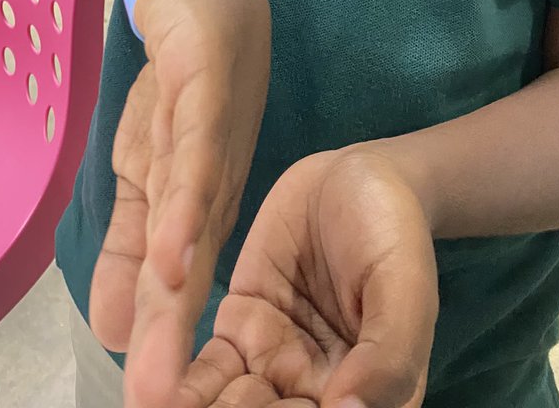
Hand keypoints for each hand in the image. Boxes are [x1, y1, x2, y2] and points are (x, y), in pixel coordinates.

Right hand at [89, 0, 270, 407]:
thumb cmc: (178, 87)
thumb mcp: (141, 172)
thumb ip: (129, 245)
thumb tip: (110, 327)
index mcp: (198, 213)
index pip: (179, 296)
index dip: (166, 354)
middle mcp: (214, 192)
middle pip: (190, 278)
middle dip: (172, 350)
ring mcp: (212, 147)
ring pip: (194, 232)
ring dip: (178, 302)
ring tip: (162, 368)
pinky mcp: (202, 102)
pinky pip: (191, 163)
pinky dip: (181, 212)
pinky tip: (173, 259)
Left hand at [178, 147, 438, 407]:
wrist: (358, 174)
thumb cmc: (395, 231)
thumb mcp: (404, 286)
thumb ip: (388, 354)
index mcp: (371, 396)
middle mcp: (319, 392)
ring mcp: (276, 361)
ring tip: (159, 407)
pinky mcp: (241, 326)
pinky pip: (207, 371)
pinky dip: (181, 389)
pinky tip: (154, 395)